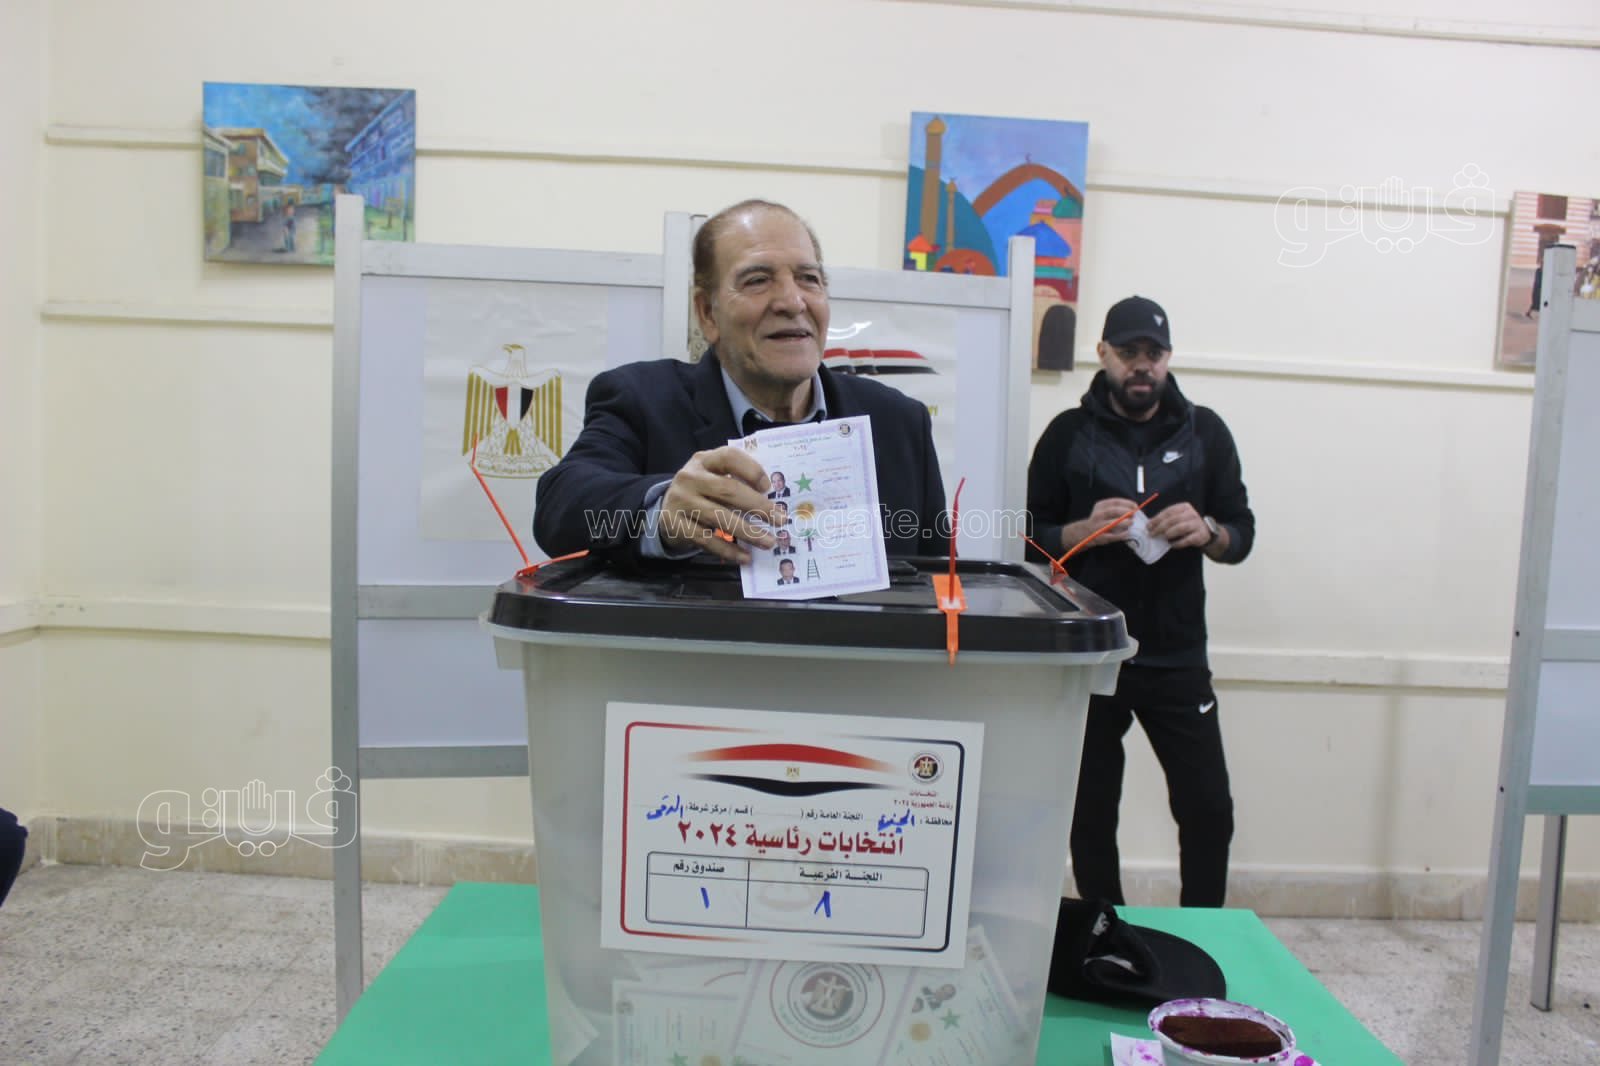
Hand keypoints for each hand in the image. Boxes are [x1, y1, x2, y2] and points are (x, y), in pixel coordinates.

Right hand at [658, 446, 780, 562]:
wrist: (667, 510)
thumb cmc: (702, 491)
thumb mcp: (714, 476)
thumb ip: (737, 480)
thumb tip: (773, 500)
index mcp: (704, 460)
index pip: (729, 457)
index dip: (751, 470)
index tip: (768, 487)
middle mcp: (690, 477)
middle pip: (728, 490)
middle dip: (758, 506)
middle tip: (780, 520)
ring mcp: (681, 501)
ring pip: (719, 517)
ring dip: (748, 532)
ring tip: (768, 542)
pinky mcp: (675, 525)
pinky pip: (707, 539)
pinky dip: (728, 550)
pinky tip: (745, 556)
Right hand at [1060, 497, 1139, 553]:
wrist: (1085, 532)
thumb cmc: (1099, 520)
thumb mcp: (1104, 510)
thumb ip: (1116, 508)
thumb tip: (1134, 509)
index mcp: (1100, 506)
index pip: (1115, 502)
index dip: (1127, 503)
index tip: (1135, 506)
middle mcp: (1098, 514)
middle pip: (1114, 511)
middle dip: (1127, 512)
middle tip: (1134, 515)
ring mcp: (1098, 526)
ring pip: (1113, 523)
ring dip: (1125, 523)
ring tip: (1131, 523)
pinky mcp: (1100, 536)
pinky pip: (1113, 536)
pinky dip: (1122, 535)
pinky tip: (1127, 533)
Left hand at [1147, 502, 1210, 549]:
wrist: (1205, 532)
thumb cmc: (1187, 524)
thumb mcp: (1178, 518)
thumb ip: (1166, 519)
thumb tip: (1149, 525)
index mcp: (1184, 507)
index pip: (1168, 511)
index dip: (1157, 519)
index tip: (1148, 526)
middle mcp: (1191, 513)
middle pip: (1173, 520)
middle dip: (1160, 527)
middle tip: (1152, 534)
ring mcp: (1197, 524)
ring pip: (1181, 528)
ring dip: (1169, 533)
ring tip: (1162, 538)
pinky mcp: (1201, 535)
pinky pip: (1188, 539)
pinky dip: (1178, 543)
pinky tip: (1172, 545)